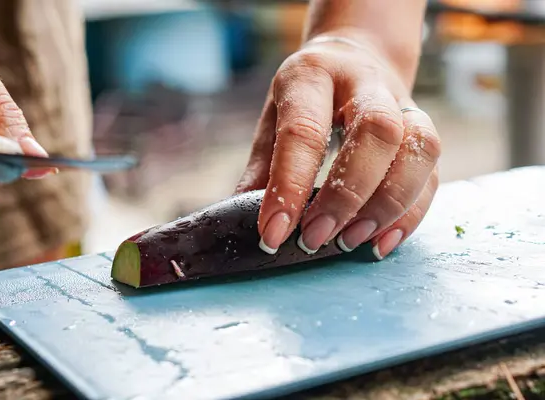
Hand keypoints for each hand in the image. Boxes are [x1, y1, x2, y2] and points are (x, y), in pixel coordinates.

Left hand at [236, 34, 439, 258]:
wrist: (354, 58)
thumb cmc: (304, 98)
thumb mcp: (272, 120)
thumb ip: (261, 170)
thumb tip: (242, 222)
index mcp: (312, 75)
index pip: (304, 131)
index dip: (288, 187)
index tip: (273, 233)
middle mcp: (364, 82)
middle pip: (376, 130)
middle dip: (347, 194)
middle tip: (316, 238)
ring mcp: (402, 103)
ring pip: (418, 147)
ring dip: (388, 205)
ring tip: (351, 242)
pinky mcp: (423, 130)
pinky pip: (431, 171)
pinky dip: (411, 213)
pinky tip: (381, 241)